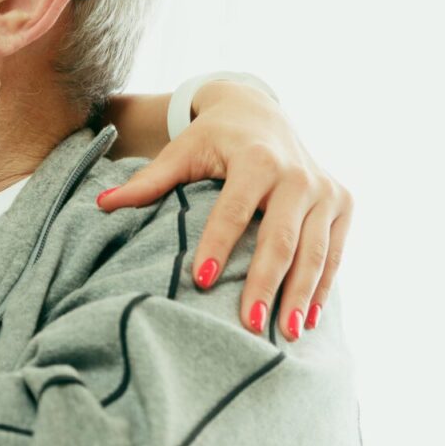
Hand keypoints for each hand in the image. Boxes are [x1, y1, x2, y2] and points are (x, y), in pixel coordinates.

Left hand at [96, 81, 351, 339]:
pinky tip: (309, 317)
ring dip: (301, 295)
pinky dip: (323, 286)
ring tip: (287, 334)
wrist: (261, 111)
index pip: (233, 209)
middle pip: (281, 237)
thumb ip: (148, 181)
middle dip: (266, 283)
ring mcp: (325, 189)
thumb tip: (101, 205)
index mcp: (256, 159)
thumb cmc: (215, 138)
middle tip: (250, 324)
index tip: (201, 281)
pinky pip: (336, 251)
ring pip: (315, 250)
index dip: (218, 245)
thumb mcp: (182, 151)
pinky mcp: (343, 201)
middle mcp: (297, 174)